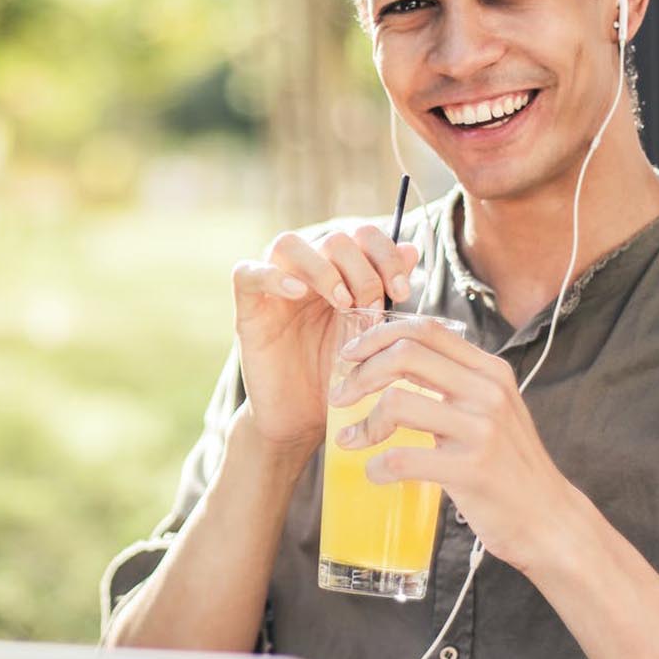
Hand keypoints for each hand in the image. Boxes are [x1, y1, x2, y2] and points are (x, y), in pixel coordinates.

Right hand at [231, 226, 419, 457]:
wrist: (305, 421)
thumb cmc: (340, 379)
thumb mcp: (372, 335)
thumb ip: (387, 293)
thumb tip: (411, 249)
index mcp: (340, 275)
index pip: (362, 236)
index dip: (385, 254)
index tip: (402, 291)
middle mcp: (307, 275)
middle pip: (332, 239)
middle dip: (362, 269)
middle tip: (372, 306)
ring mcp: (275, 290)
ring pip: (288, 244)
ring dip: (323, 268)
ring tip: (343, 302)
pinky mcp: (249, 311)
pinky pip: (246, 273)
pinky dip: (272, 275)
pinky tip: (297, 293)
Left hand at [330, 316, 576, 572]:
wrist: (548, 518)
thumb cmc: (510, 466)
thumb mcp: (492, 411)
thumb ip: (456, 385)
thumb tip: (395, 363)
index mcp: (491, 371)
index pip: (426, 329)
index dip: (379, 335)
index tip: (350, 356)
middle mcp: (488, 392)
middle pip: (406, 355)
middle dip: (361, 373)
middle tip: (340, 396)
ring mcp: (482, 430)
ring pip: (398, 403)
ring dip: (363, 423)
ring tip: (351, 441)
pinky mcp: (472, 470)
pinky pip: (403, 458)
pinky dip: (378, 467)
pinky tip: (376, 474)